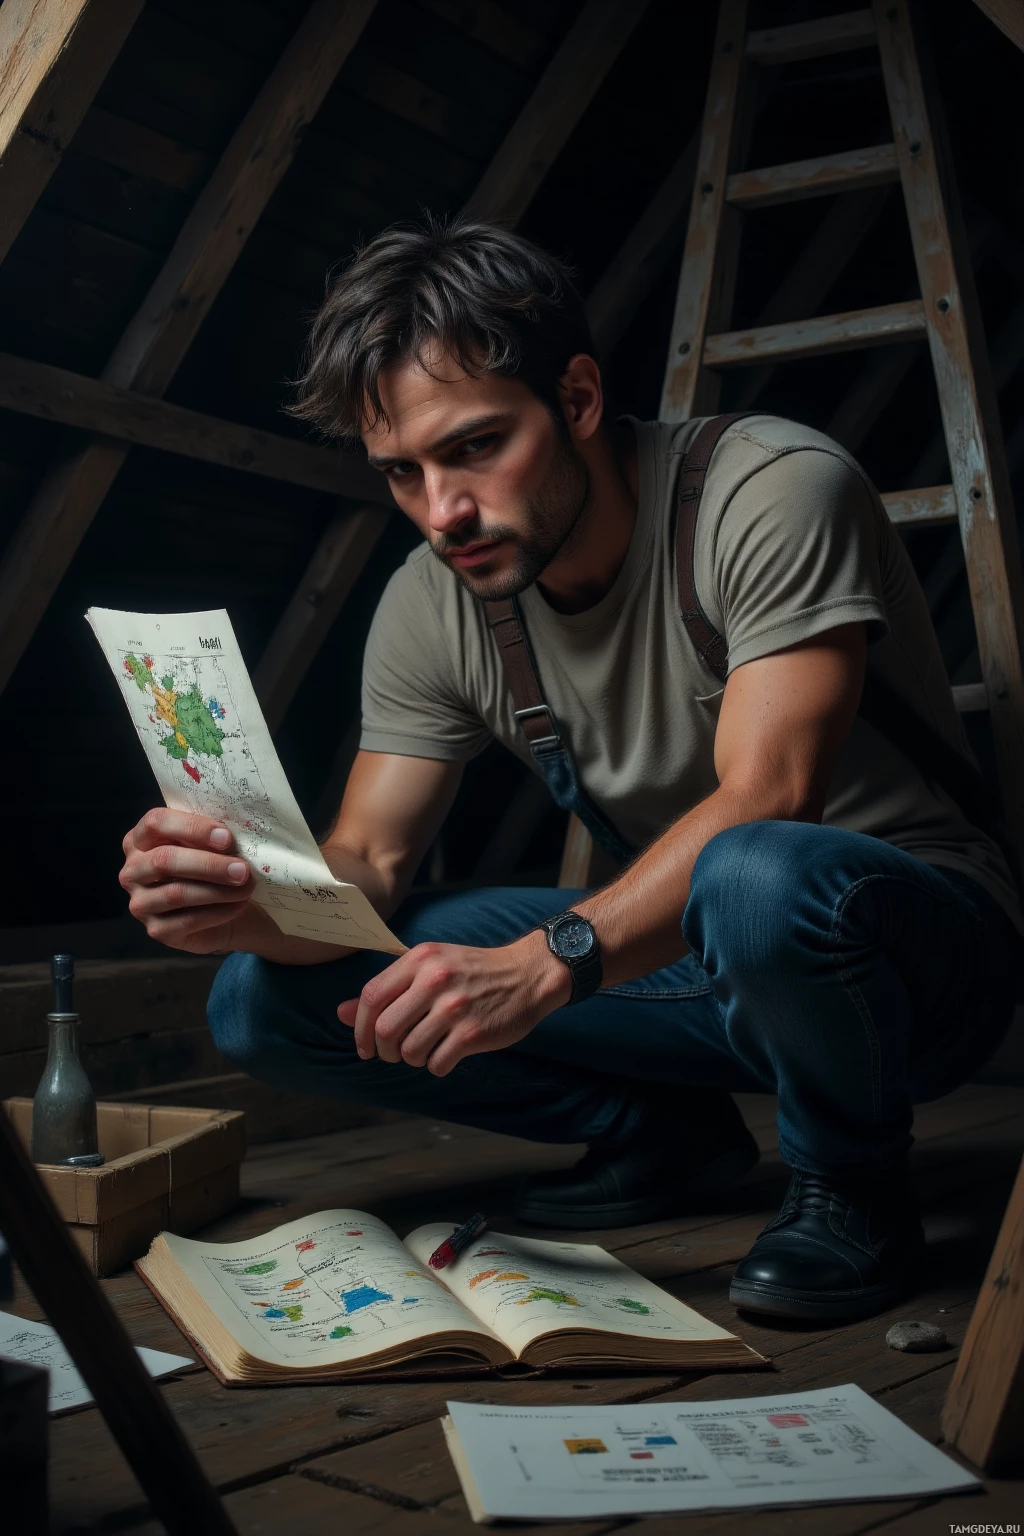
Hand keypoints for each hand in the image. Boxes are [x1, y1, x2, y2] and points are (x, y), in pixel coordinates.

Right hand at [120, 808, 254, 953]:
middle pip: (164, 860)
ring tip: (246, 887)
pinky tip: (238, 905)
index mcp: (140, 839)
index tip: (226, 838)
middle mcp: (132, 871)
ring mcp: (140, 903)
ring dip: (218, 890)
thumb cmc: (213, 869)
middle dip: (209, 864)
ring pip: (176, 892)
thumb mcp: (210, 846)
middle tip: (242, 869)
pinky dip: (218, 912)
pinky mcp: (155, 930)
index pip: (155, 823)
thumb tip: (228, 837)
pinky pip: (187, 920)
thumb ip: (210, 836)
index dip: (192, 828)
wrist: (224, 910)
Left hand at [337, 932, 570, 1075]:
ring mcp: (455, 1008)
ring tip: (428, 1048)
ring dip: (413, 1058)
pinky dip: (438, 1065)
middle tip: (396, 1052)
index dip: (359, 1027)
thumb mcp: (429, 967)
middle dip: (385, 1050)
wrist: (527, 974)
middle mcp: (435, 980)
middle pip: (385, 1029)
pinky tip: (449, 1053)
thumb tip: (340, 1013)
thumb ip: (388, 989)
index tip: (364, 1046)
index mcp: (420, 959)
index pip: (371, 996)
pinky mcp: (473, 1033)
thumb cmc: (473, 971)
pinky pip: (437, 1064)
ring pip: (409, 1051)